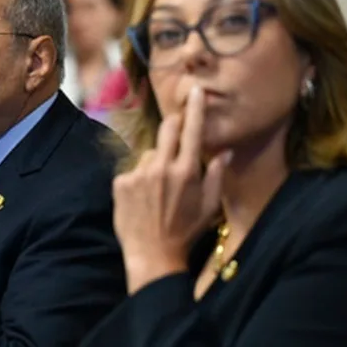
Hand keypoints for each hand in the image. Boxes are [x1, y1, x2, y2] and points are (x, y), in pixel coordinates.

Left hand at [112, 86, 230, 293]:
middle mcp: (162, 168)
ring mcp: (139, 174)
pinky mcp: (121, 183)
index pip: (193, 131)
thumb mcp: (209, 206)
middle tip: (177, 132)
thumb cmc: (185, 232)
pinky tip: (142, 198)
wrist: (152, 256)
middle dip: (173, 126)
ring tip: (158, 189)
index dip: (194, 108)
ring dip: (155, 162)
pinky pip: (132, 171)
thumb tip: (225, 152)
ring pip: (150, 153)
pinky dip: (138, 179)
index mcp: (187, 172)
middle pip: (167, 129)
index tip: (195, 90)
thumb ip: (216, 175)